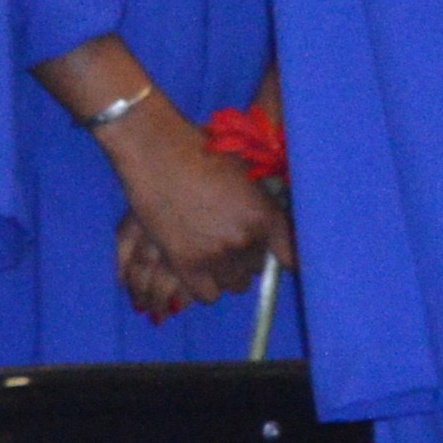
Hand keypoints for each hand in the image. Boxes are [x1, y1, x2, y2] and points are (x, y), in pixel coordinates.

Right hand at [105, 114, 286, 324]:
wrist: (153, 147)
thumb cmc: (197, 151)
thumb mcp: (245, 175)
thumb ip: (261, 206)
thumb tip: (269, 234)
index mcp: (265, 216)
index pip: (288, 257)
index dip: (275, 256)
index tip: (267, 254)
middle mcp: (246, 238)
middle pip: (255, 270)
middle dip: (242, 258)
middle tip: (222, 240)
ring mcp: (215, 252)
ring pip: (232, 284)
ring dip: (223, 272)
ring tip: (205, 251)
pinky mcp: (185, 262)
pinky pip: (207, 294)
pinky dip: (203, 285)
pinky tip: (194, 265)